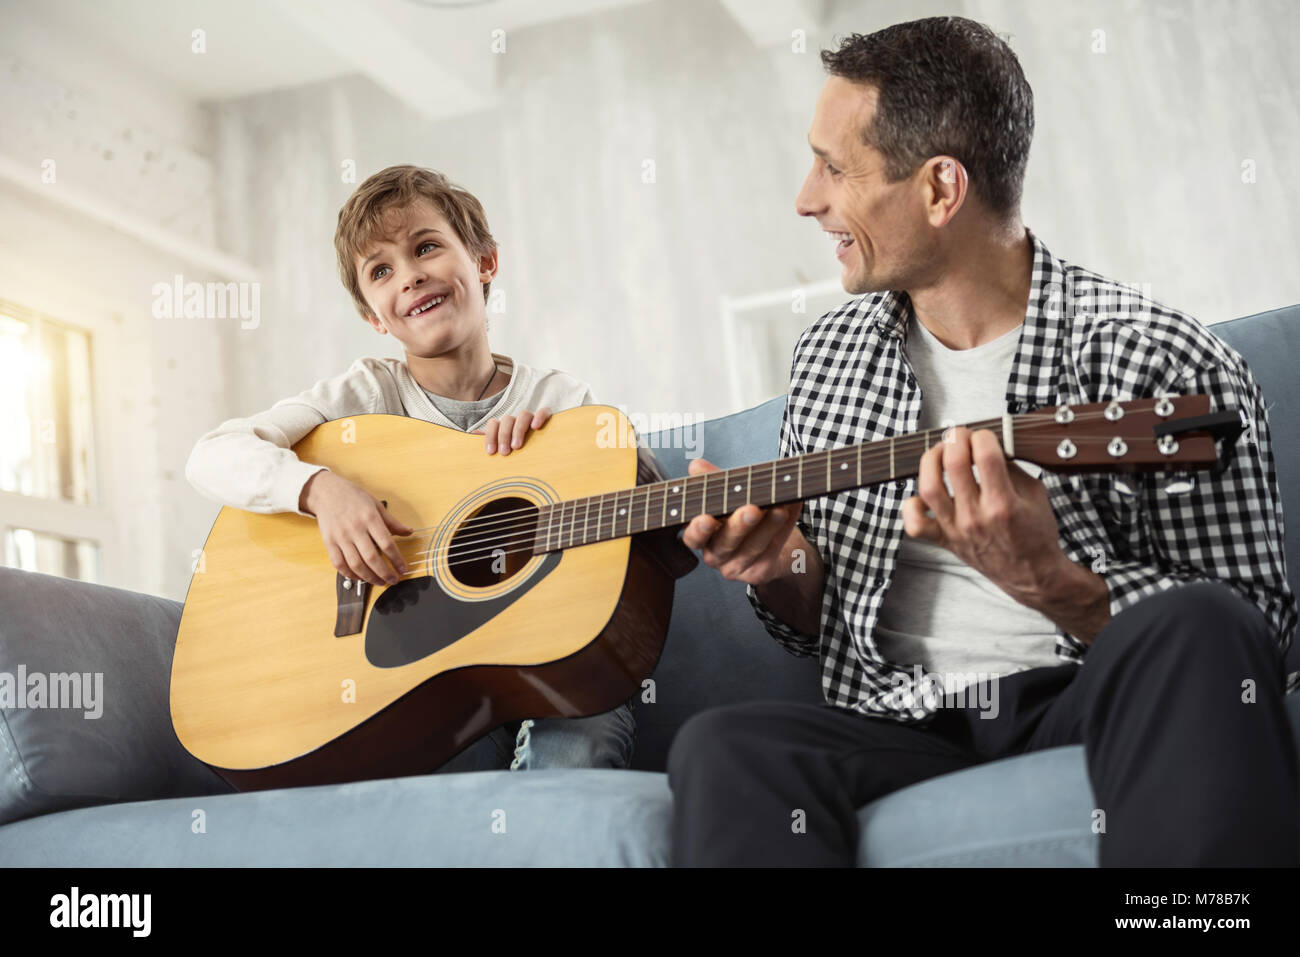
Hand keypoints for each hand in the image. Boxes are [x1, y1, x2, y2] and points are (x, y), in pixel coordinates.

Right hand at [300, 471, 412, 586]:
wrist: (326, 492)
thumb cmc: (353, 497)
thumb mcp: (376, 505)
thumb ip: (392, 522)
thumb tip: (409, 532)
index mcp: (370, 518)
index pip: (387, 544)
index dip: (397, 560)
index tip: (403, 569)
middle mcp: (355, 529)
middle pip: (372, 558)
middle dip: (385, 573)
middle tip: (393, 580)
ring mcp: (341, 537)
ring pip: (356, 564)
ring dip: (369, 577)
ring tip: (380, 582)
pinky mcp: (329, 543)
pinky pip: (339, 564)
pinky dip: (350, 574)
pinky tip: (359, 577)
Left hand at [473, 407, 550, 454]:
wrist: (545, 455)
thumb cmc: (519, 451)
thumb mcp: (503, 448)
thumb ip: (490, 440)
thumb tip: (475, 433)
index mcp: (505, 426)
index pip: (494, 423)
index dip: (490, 436)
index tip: (491, 452)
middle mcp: (517, 420)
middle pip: (507, 419)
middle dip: (504, 436)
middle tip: (505, 452)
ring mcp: (532, 418)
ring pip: (523, 415)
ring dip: (518, 430)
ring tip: (517, 446)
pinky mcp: (547, 417)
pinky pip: (544, 412)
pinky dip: (539, 417)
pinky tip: (536, 427)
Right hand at [680, 457, 810, 585]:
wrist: (767, 543)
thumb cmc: (740, 516)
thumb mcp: (725, 496)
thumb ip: (712, 482)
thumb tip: (696, 466)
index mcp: (702, 538)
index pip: (693, 538)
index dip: (698, 530)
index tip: (706, 519)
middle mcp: (716, 556)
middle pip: (725, 543)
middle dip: (739, 525)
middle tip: (752, 510)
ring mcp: (738, 567)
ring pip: (753, 546)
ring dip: (769, 525)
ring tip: (781, 507)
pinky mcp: (760, 571)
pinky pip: (774, 548)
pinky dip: (785, 527)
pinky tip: (793, 507)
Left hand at [903, 426, 1065, 602]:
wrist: (1031, 576)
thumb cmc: (1036, 535)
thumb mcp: (1035, 494)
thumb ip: (1012, 467)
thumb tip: (989, 443)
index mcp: (1004, 504)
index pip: (986, 456)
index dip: (983, 436)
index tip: (985, 435)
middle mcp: (976, 517)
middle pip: (954, 464)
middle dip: (956, 439)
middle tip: (961, 436)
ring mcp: (957, 530)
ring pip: (929, 488)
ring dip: (930, 461)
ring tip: (940, 452)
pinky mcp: (944, 541)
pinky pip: (915, 525)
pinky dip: (911, 506)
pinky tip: (924, 495)